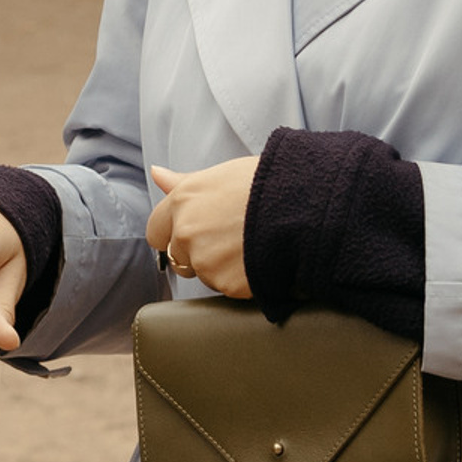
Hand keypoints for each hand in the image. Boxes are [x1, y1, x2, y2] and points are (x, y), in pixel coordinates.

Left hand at [146, 159, 258, 299]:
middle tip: (229, 239)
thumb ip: (184, 183)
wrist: (305, 206)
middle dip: (197, 253)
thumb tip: (157, 174)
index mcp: (182, 201)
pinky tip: (258, 260)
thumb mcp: (222, 175)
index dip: (174, 233)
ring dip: (219, 268)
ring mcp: (205, 261)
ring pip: (203, 274)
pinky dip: (240, 280)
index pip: (156, 230)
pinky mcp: (226, 284)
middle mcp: (186, 232)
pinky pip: (226, 288)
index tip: (194, 232)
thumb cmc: (268, 183)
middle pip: (178, 256)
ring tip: (249, 246)